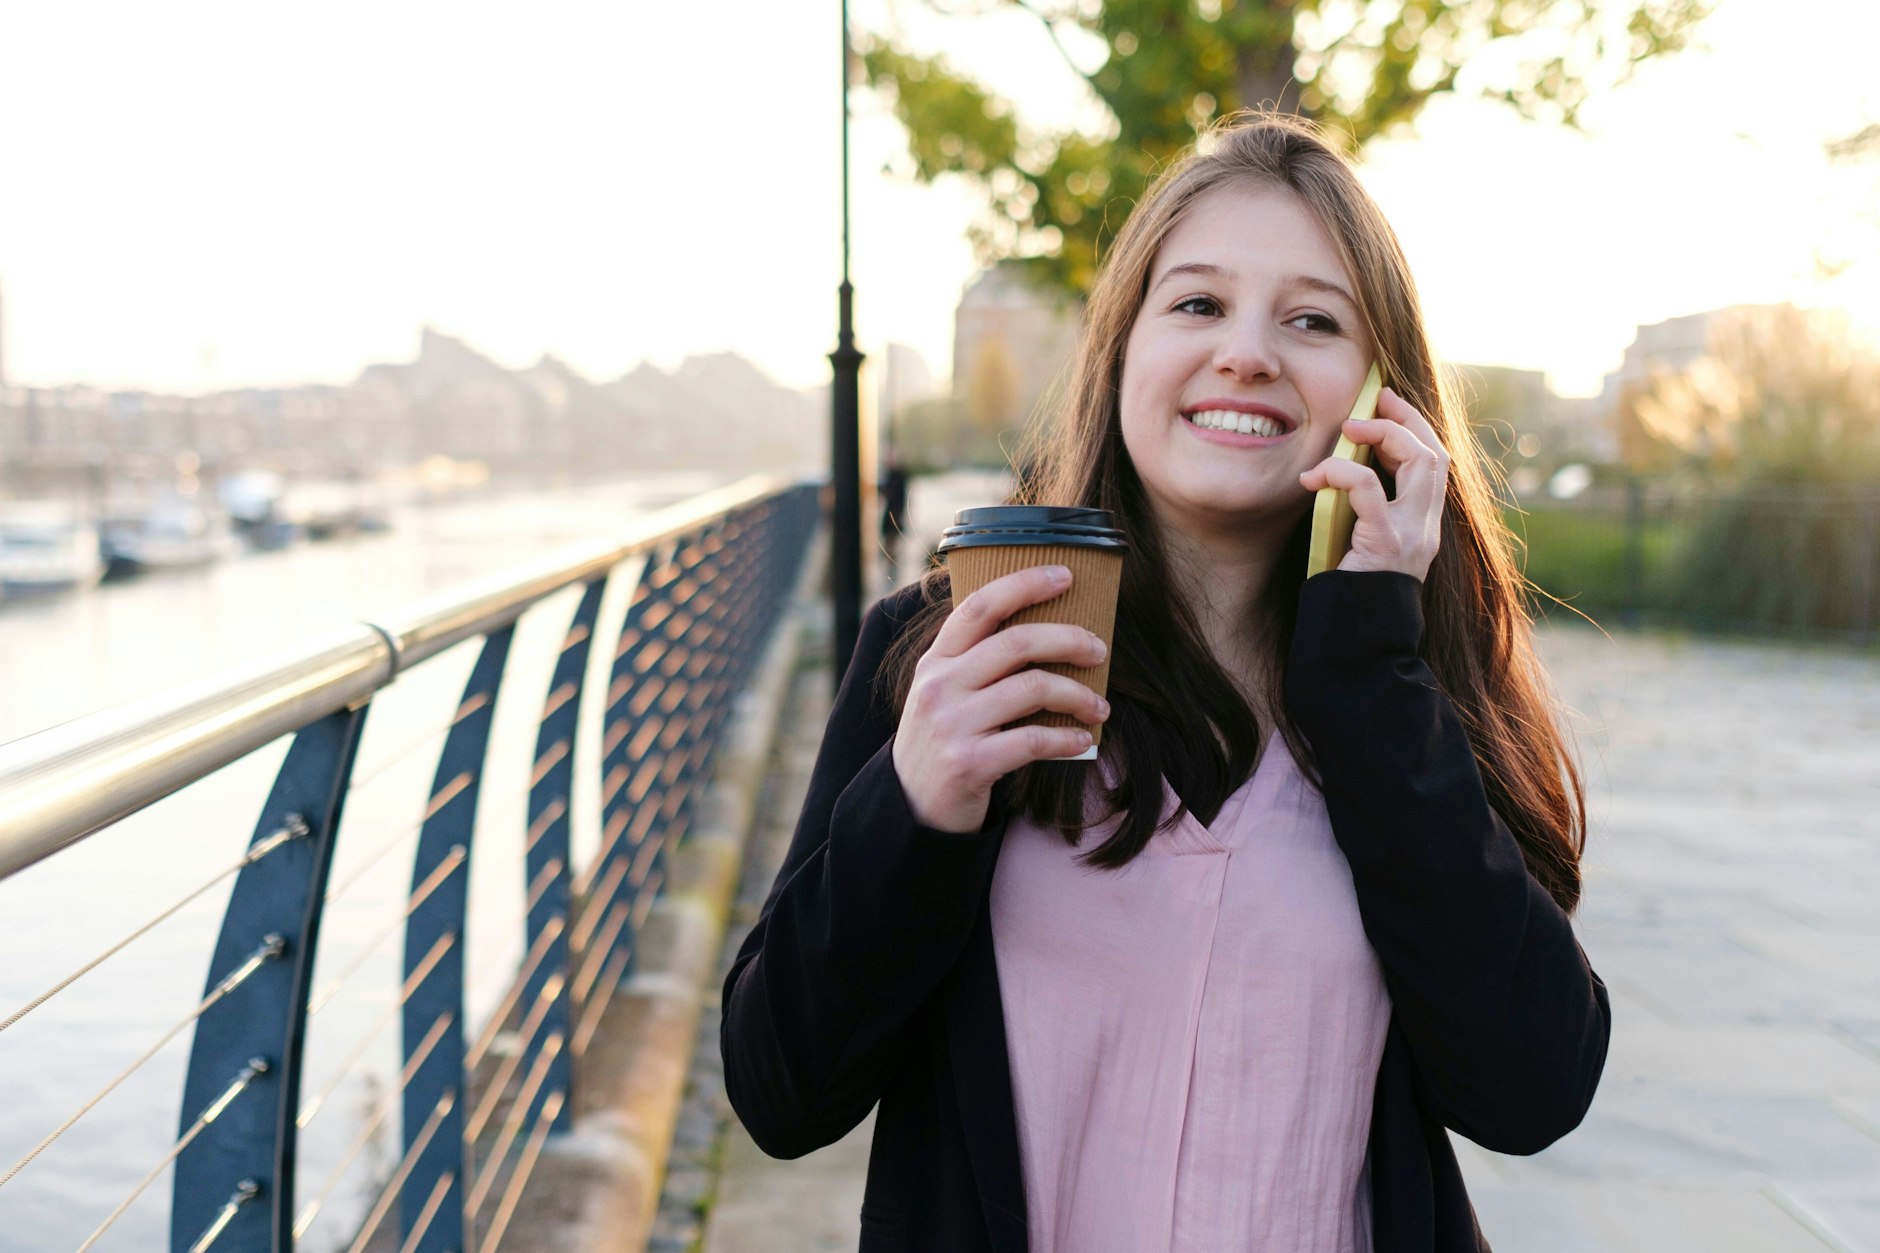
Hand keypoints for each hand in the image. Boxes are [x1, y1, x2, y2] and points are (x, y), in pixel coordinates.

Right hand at [892, 565, 1111, 833]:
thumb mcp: (945, 694)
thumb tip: (1048, 634)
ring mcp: (952, 724)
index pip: (980, 606)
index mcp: (936, 661)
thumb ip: (978, 663)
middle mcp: (940, 686)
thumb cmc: (943, 742)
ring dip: (1078, 695)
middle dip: (1069, 640)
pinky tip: (1081, 742)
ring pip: (1033, 689)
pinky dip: (1066, 740)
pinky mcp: (968, 763)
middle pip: (1017, 642)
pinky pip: (1033, 740)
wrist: (910, 808)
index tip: (1066, 576)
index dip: (1025, 584)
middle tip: (1099, 651)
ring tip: (1099, 708)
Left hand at [1298, 386, 1449, 580]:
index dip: (1416, 428)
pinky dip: (1341, 472)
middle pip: (1436, 456)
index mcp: (1422, 526)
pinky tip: (1313, 478)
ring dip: (1384, 437)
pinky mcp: (1385, 545)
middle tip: (1375, 401)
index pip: (1435, 464)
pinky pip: (1368, 491)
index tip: (1388, 404)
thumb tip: (1336, 474)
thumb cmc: (1349, 597)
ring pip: (1420, 463)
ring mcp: (1412, 536)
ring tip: (1349, 430)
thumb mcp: (1359, 545)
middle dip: (1407, 420)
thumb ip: (1359, 513)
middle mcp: (1426, 528)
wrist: (1357, 645)